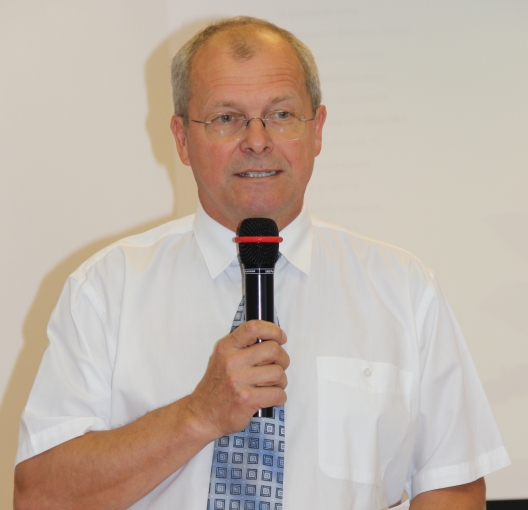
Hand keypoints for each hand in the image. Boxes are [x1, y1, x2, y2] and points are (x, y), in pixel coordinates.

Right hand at [186, 320, 288, 439]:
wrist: (201, 415)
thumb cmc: (216, 387)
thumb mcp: (222, 358)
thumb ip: (242, 347)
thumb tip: (271, 339)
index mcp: (226, 347)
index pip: (253, 328)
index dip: (273, 330)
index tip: (281, 338)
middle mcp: (231, 361)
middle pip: (273, 350)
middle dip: (283, 359)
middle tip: (279, 367)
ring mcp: (238, 381)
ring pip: (278, 373)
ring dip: (281, 381)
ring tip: (273, 386)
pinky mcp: (246, 399)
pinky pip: (277, 394)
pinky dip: (280, 398)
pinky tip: (272, 399)